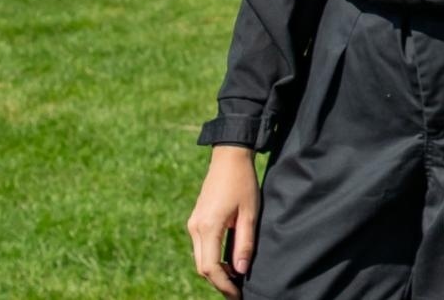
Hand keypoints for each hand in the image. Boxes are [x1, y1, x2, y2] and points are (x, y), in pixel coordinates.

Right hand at [188, 147, 259, 298]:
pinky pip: (201, 247)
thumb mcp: (250, 213)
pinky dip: (212, 259)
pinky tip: (228, 262)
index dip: (224, 284)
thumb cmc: (243, 182)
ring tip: (235, 279)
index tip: (238, 293)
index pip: (211, 267)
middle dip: (219, 282)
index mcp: (208, 226)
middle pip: (202, 267)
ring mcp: (193, 223)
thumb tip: (241, 270)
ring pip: (200, 258)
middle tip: (237, 291)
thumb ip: (245, 243)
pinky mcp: (196, 220)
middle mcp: (195, 227)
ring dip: (215, 272)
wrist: (229, 156)